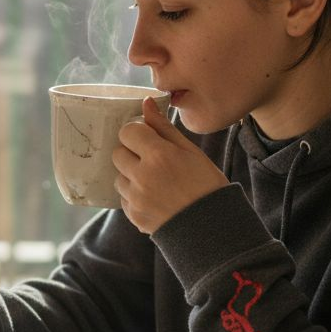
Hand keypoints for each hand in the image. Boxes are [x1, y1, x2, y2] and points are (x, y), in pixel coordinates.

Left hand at [113, 96, 228, 233]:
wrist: (212, 228)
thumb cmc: (206, 185)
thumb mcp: (190, 151)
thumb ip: (164, 127)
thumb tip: (145, 103)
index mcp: (159, 155)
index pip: (128, 131)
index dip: (137, 133)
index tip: (147, 139)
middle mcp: (143, 176)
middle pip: (118, 153)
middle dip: (131, 153)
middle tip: (152, 160)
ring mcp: (136, 198)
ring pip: (119, 176)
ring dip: (131, 176)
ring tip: (156, 182)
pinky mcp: (133, 216)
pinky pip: (124, 198)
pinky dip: (134, 196)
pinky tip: (155, 198)